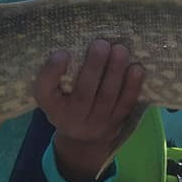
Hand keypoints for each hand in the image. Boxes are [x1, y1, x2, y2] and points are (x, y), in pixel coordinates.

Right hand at [33, 40, 143, 181]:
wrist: (83, 138)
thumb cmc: (66, 101)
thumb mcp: (53, 90)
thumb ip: (57, 71)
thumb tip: (73, 44)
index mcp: (50, 105)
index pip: (44, 90)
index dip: (52, 72)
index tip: (62, 53)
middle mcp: (70, 118)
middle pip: (82, 93)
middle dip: (93, 67)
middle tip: (101, 44)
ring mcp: (95, 123)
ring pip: (106, 97)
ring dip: (115, 72)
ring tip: (120, 49)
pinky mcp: (116, 122)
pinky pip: (125, 105)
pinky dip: (132, 86)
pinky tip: (136, 68)